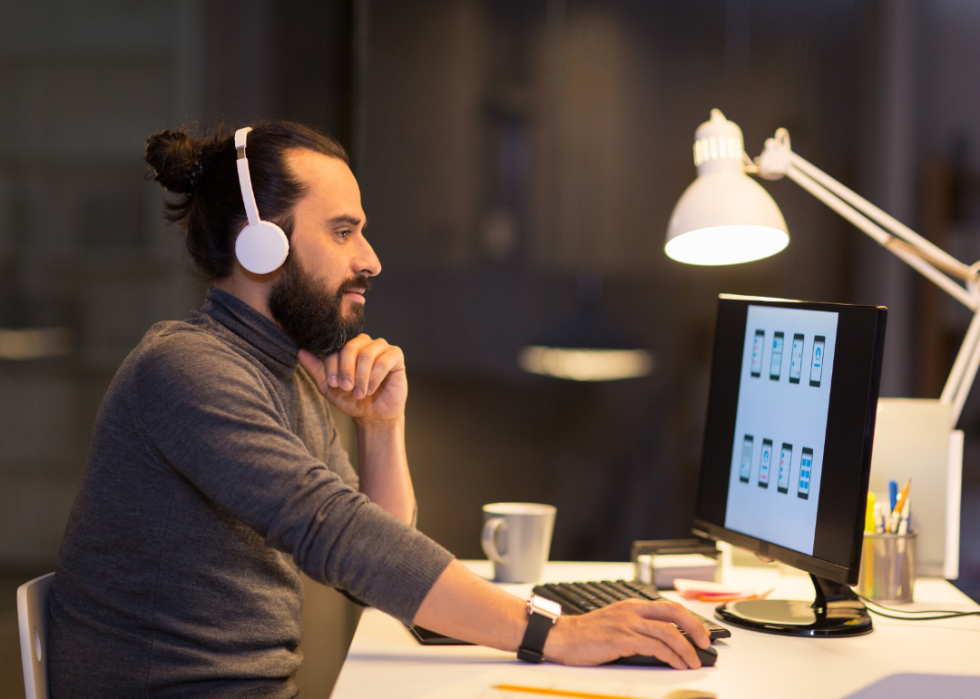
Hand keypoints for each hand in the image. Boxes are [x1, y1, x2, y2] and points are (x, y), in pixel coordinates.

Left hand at [297, 335, 406, 422]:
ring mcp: (381, 347)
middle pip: (351, 347)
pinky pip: (384, 361)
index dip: (332, 365)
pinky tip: (370, 390)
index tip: (332, 384)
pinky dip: (375, 377)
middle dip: (346, 369)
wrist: (374, 415)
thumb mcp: (330, 387)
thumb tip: (301, 351)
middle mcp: (364, 342)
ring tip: (359, 393)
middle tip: (345, 388)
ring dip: (361, 376)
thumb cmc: (351, 399)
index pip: (336, 347)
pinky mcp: (396, 356)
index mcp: (347, 346)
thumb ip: (316, 369)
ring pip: (367, 354)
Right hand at [543, 599, 711, 668]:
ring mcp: (628, 623)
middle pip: (673, 612)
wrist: (562, 637)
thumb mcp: (614, 624)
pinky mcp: (622, 639)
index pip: (668, 607)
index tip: (699, 632)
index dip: (688, 619)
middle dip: (695, 628)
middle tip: (705, 643)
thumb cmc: (585, 635)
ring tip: (694, 661)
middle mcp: (632, 610)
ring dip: (686, 648)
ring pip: (668, 631)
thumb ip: (636, 627)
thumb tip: (660, 642)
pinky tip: (676, 664)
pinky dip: (671, 656)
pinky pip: (655, 646)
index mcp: (632, 605)